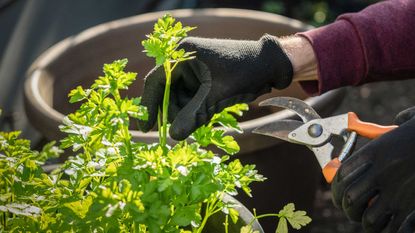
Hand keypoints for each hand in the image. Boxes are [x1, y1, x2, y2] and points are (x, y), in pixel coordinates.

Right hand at [139, 35, 292, 139]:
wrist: (270, 66)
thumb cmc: (243, 74)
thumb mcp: (216, 97)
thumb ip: (193, 116)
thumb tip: (173, 137)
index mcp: (182, 54)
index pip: (156, 82)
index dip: (149, 106)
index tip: (145, 127)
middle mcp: (184, 59)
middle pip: (167, 92)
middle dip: (173, 113)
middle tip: (179, 130)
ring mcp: (193, 69)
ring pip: (179, 98)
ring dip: (185, 113)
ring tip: (198, 122)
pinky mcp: (202, 78)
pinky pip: (191, 98)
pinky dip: (194, 110)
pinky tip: (202, 118)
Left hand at [332, 107, 414, 232]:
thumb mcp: (410, 121)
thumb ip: (390, 125)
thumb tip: (382, 123)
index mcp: (375, 152)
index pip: (342, 176)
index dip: (337, 189)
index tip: (339, 194)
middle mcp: (381, 173)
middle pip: (350, 199)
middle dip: (348, 208)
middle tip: (352, 211)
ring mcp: (397, 192)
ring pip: (368, 218)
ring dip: (367, 222)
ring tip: (370, 221)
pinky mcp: (413, 208)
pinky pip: (392, 228)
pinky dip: (388, 230)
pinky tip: (390, 226)